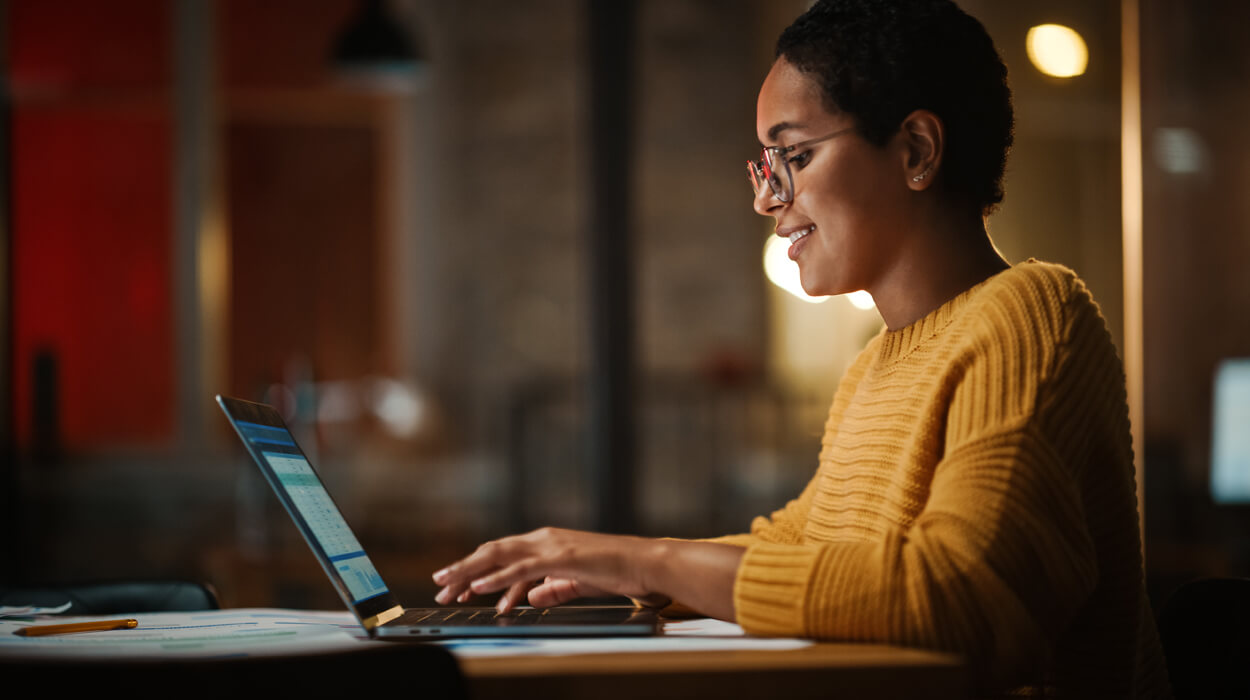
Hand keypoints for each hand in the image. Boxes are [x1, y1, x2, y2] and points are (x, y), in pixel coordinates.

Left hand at [432, 527, 661, 612]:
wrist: (643, 563)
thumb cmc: (615, 571)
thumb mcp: (576, 582)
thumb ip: (553, 588)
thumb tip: (530, 597)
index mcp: (546, 543)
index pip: (502, 555)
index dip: (475, 569)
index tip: (456, 587)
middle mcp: (543, 539)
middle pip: (492, 552)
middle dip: (462, 569)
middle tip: (439, 586)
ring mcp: (551, 546)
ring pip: (499, 556)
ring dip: (470, 572)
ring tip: (448, 587)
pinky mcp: (560, 558)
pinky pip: (521, 569)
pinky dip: (497, 578)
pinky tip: (479, 587)